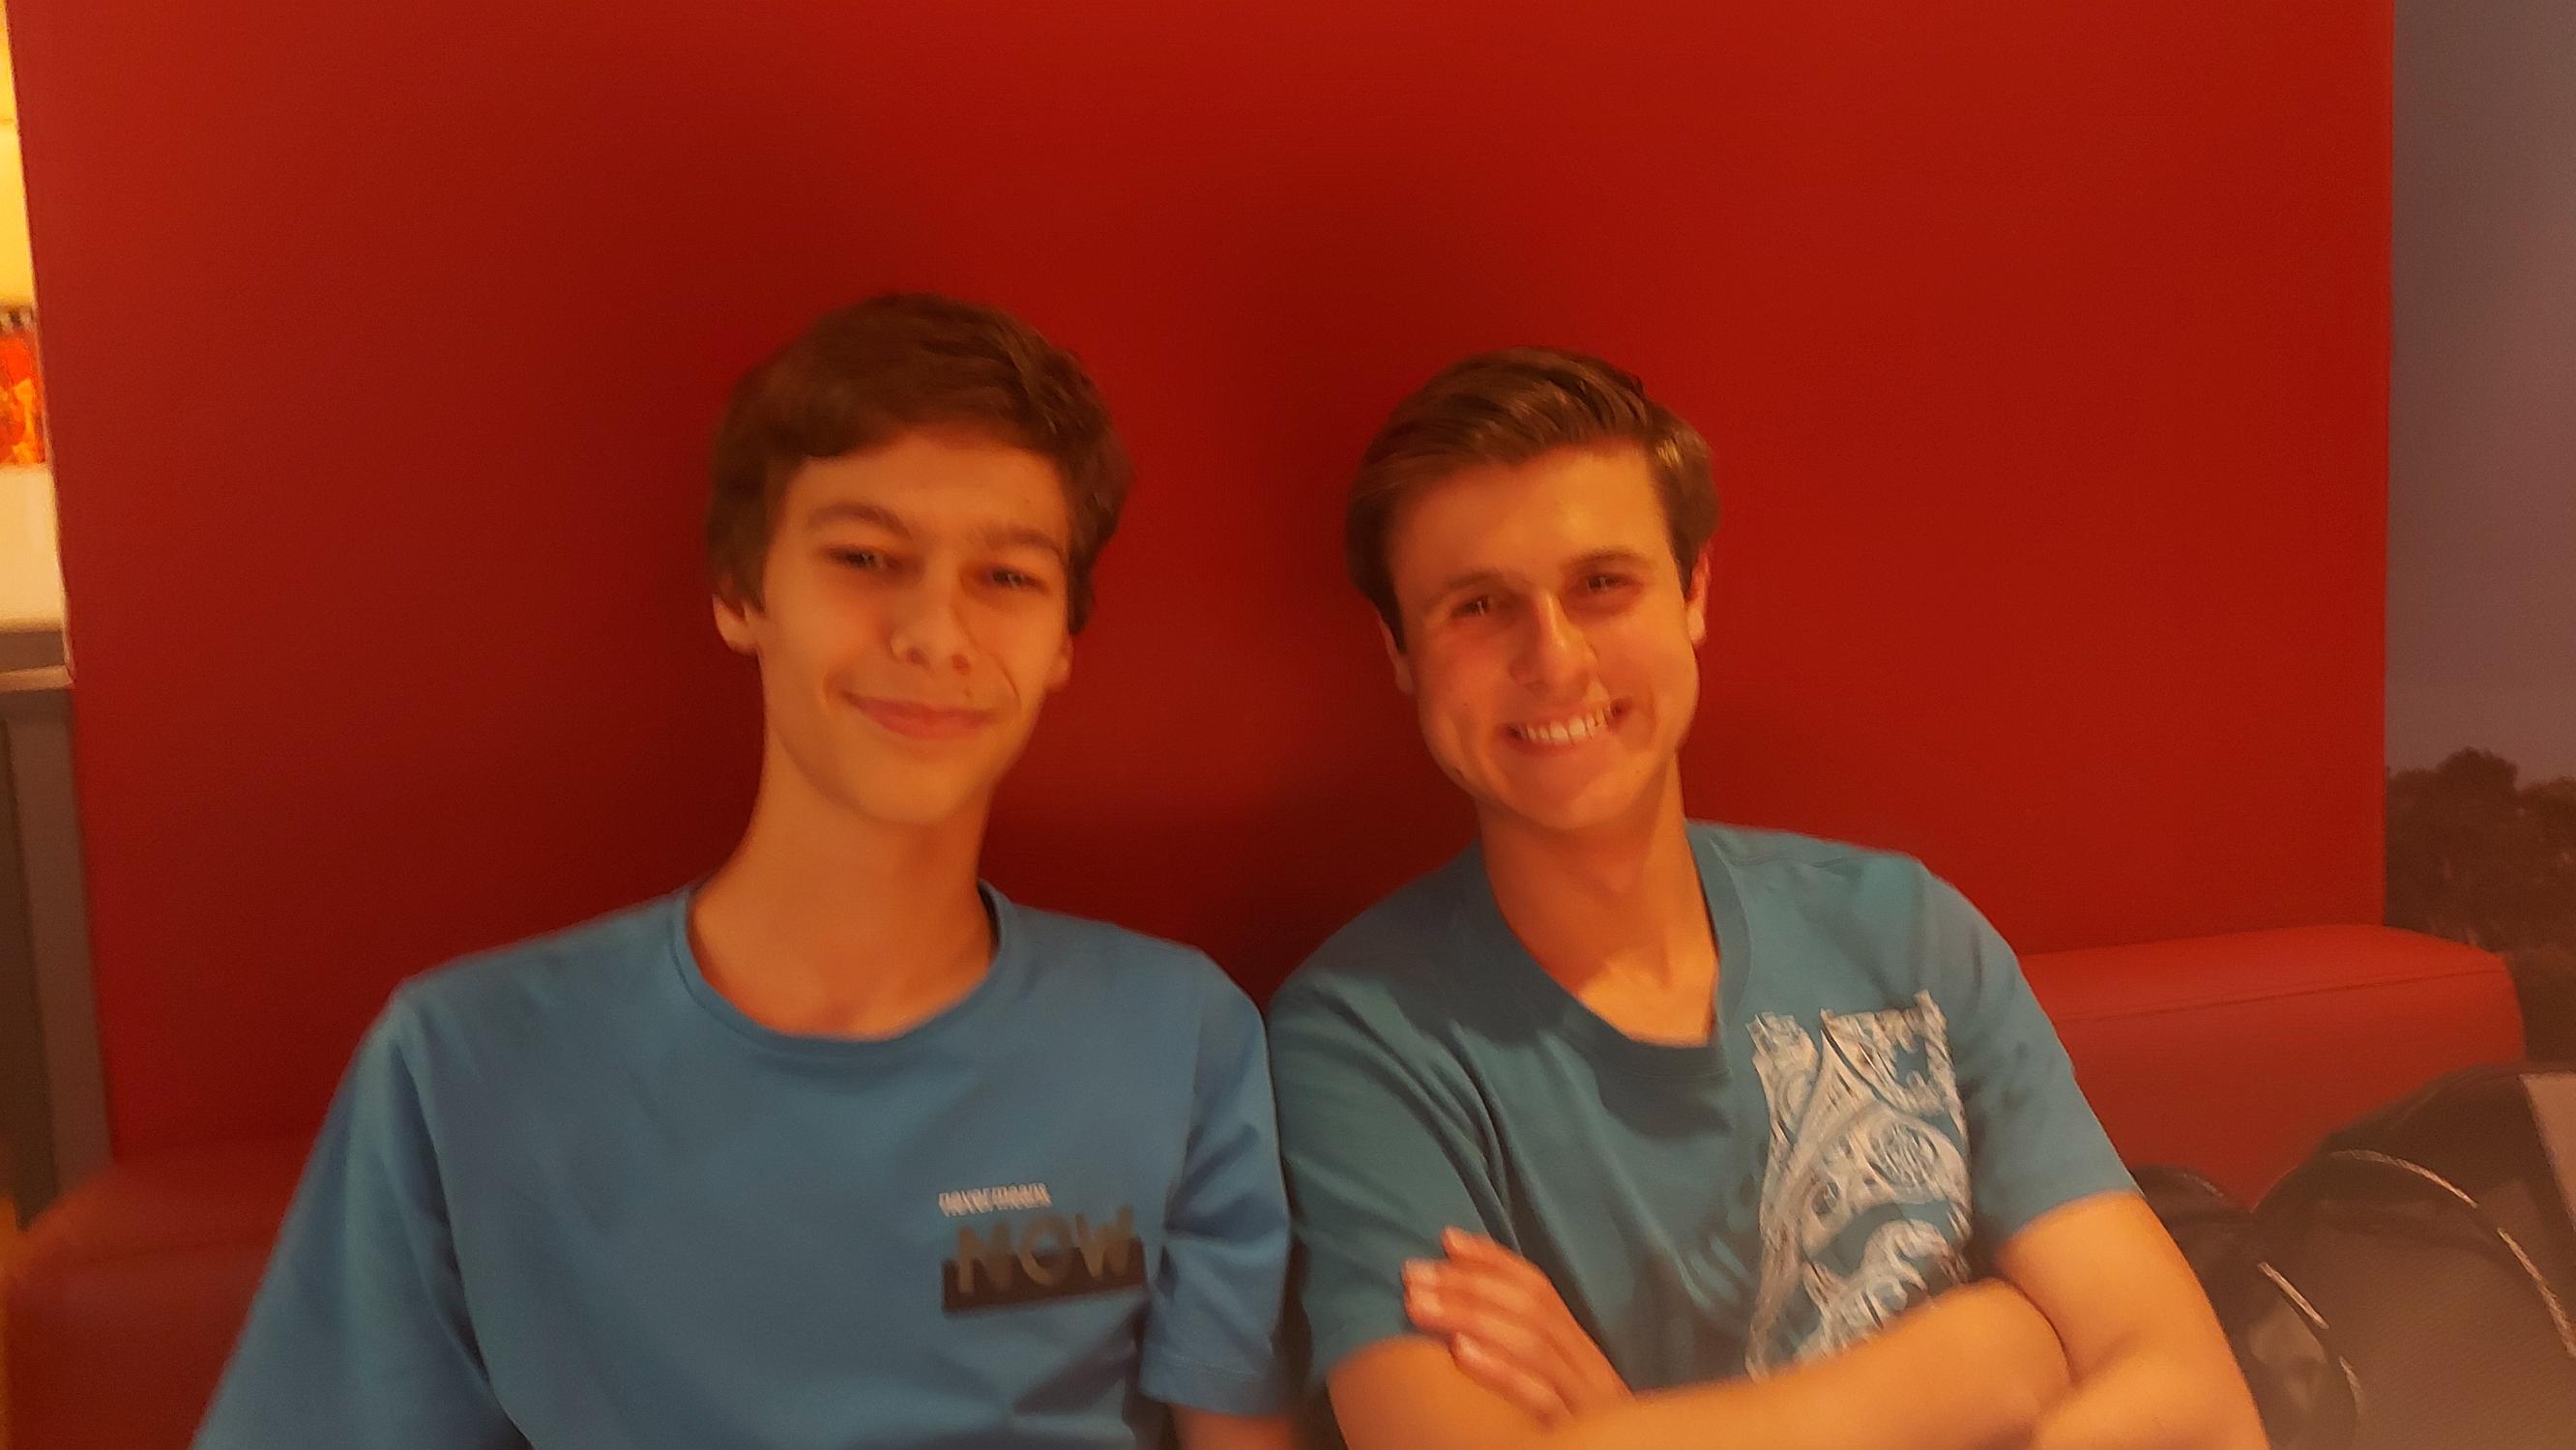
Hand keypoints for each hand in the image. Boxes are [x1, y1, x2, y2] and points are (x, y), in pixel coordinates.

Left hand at [1403, 1227, 1630, 1422]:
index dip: (1493, 1260)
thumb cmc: (1564, 1433)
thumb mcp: (1548, 1388)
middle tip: (1411, 1274)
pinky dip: (1500, 1370)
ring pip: (1533, 1343)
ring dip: (1469, 1316)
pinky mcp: (1574, 1433)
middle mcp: (1589, 1367)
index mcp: (1580, 1350)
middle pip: (1531, 1308)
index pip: (1540, 1288)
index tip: (1446, 1240)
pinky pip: (1539, 1397)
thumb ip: (1520, 1350)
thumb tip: (1457, 1308)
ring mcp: (1587, 1401)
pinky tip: (1460, 1353)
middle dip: (1467, 1284)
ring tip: (1418, 1307)